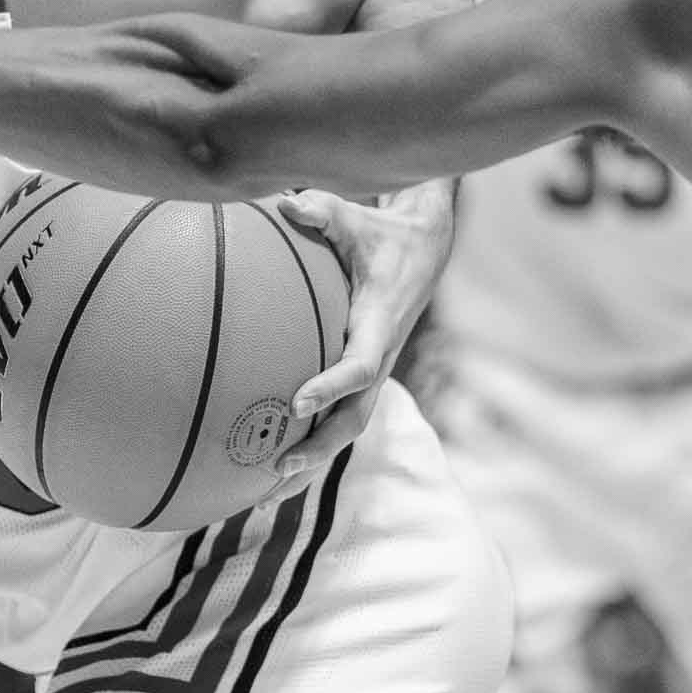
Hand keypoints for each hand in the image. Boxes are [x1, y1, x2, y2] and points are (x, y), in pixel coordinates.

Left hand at [268, 180, 454, 495]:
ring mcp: (374, 370)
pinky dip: (311, 440)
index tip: (296, 404)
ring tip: (267, 489)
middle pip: (355, 418)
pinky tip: (271, 460)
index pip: (360, 366)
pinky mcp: (364, 374)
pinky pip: (339, 414)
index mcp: (380, 325)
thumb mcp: (355, 216)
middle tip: (278, 467)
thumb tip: (284, 203)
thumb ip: (322, 210)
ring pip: (347, 426)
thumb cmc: (380, 232)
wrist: (424, 249)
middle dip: (319, 448)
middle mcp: (380, 356)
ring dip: (313, 459)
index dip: (331, 387)